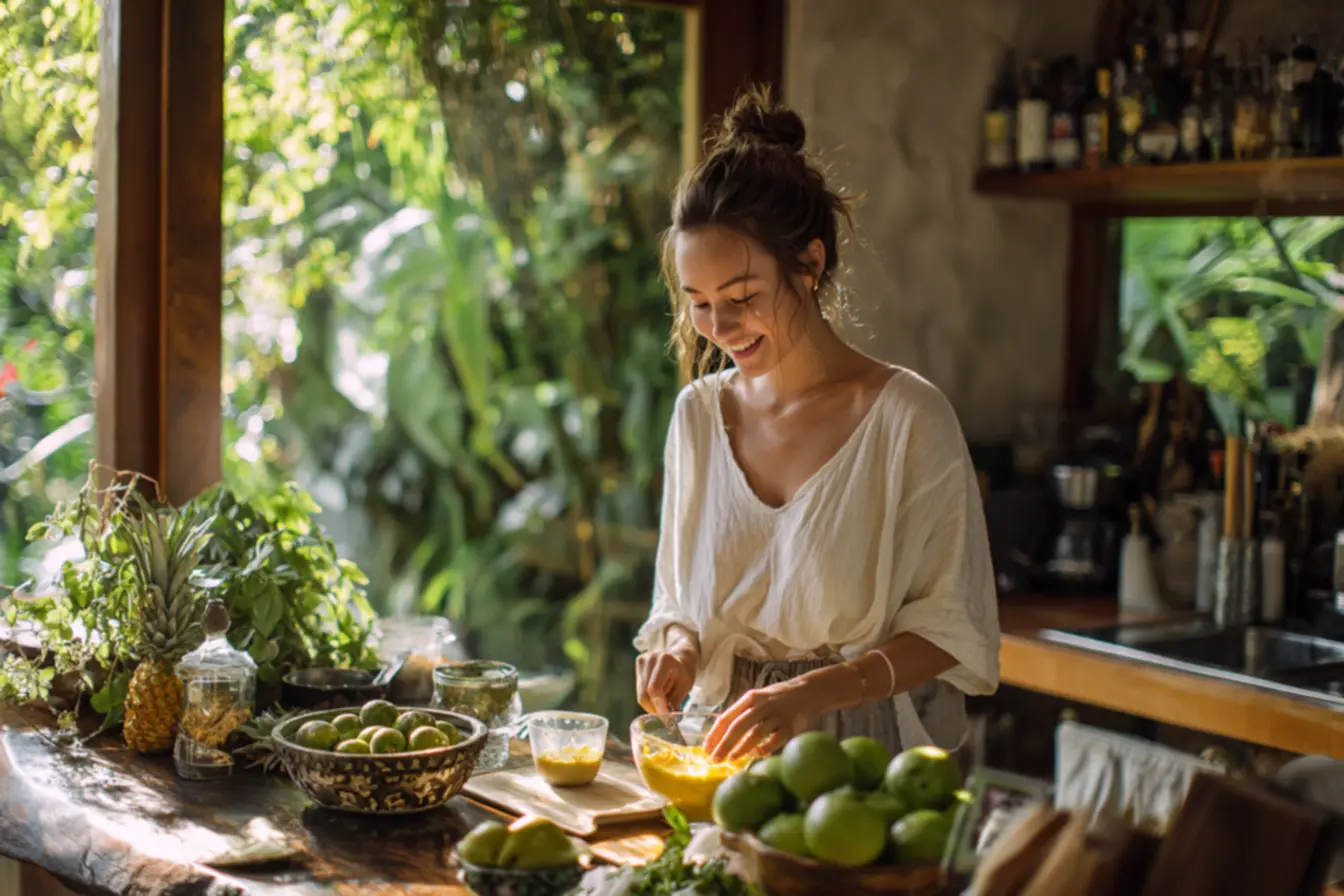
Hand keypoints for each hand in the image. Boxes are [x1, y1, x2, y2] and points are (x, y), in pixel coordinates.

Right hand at [635, 645, 696, 714]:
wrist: (680, 658)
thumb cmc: (684, 673)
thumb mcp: (685, 687)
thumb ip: (674, 702)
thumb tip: (668, 719)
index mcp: (665, 660)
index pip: (654, 689)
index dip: (658, 705)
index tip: (666, 716)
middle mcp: (650, 658)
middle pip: (644, 693)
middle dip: (654, 707)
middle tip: (664, 714)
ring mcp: (642, 660)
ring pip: (640, 694)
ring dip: (651, 704)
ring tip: (663, 703)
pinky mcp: (638, 664)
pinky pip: (639, 689)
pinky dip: (648, 698)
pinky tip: (657, 695)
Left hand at [703, 677, 827, 762]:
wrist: (810, 691)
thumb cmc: (779, 698)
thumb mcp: (759, 698)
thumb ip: (744, 712)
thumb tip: (722, 734)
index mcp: (750, 698)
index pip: (727, 716)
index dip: (715, 733)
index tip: (706, 748)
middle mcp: (762, 705)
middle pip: (738, 726)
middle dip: (724, 744)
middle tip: (714, 759)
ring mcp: (777, 715)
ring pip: (755, 734)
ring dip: (741, 748)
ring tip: (731, 759)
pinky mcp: (791, 725)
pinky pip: (775, 740)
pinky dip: (764, 749)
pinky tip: (757, 754)